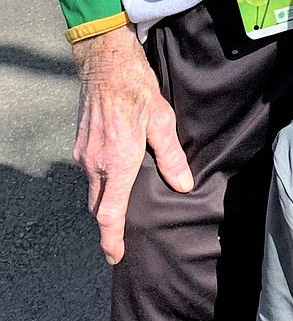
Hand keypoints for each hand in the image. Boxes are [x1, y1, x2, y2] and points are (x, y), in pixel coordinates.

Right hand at [72, 25, 192, 263]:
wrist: (106, 63)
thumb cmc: (137, 89)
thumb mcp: (163, 121)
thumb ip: (172, 157)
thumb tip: (183, 186)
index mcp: (117, 162)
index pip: (110, 213)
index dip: (112, 239)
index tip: (116, 256)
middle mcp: (95, 162)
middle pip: (98, 207)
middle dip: (110, 225)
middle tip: (123, 238)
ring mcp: (84, 153)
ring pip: (93, 190)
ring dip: (105, 202)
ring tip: (124, 210)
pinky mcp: (81, 144)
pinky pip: (89, 173)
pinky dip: (101, 183)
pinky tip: (117, 178)